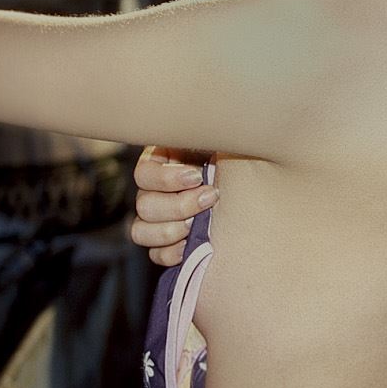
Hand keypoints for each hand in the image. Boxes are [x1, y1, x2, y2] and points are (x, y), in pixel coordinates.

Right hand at [131, 145, 218, 266]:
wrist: (245, 187)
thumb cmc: (230, 160)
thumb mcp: (215, 143)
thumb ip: (204, 139)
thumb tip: (205, 133)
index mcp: (158, 163)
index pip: (144, 175)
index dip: (167, 179)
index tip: (197, 176)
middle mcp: (152, 191)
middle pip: (144, 205)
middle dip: (179, 205)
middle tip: (209, 198)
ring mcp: (155, 219)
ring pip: (141, 232)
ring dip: (172, 230)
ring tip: (198, 224)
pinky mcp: (165, 244)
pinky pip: (155, 254)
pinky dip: (172, 252)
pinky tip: (191, 243)